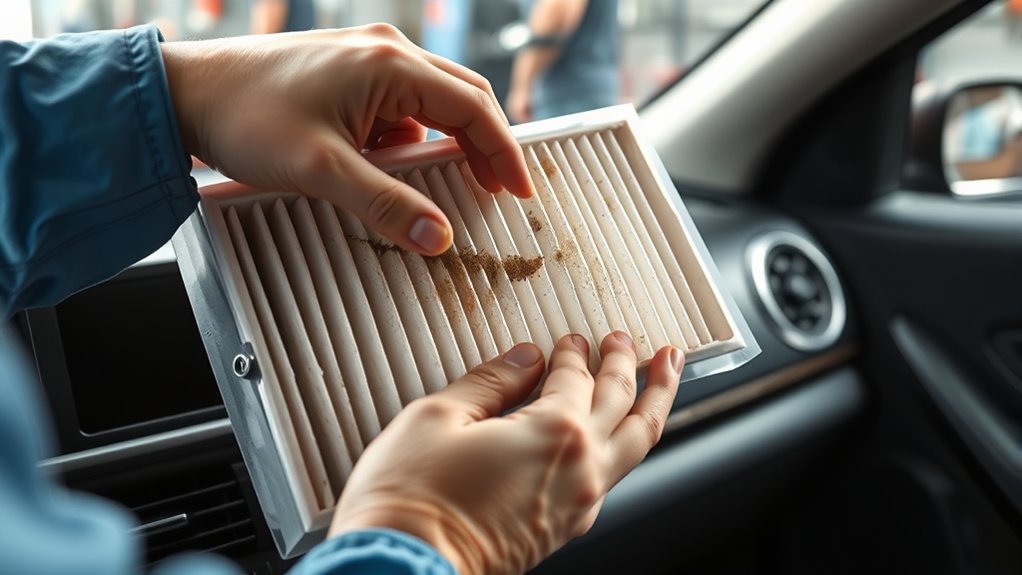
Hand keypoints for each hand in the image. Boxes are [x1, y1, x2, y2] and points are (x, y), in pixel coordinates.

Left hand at [160, 24, 534, 254]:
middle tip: (498, 190)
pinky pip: (397, 108)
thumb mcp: (322, 169)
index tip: (520, 190)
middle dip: (483, 146)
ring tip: (435, 188)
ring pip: (430, 103)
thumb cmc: (246, 116)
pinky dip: (405, 141)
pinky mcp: (346, 73)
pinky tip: (384, 168)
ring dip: (439, 146)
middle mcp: (385, 51)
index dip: (503, 152)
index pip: (473, 108)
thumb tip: (438, 238)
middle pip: (462, 98)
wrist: (186, 94)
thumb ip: (385, 204)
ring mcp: (365, 58)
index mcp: (390, 64)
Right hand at [329, 333, 683, 574]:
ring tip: (664, 375)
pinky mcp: (563, 530)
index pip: (578, 377)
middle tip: (628, 340)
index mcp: (554, 433)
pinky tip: (616, 435)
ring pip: (636, 444)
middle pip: (625, 404)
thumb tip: (523, 358)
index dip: (573, 352)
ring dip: (652, 402)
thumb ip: (491, 381)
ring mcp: (577, 505)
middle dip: (630, 365)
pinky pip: (613, 476)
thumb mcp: (439, 417)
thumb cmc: (412, 500)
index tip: (568, 339)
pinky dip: (626, 442)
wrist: (404, 570)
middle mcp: (580, 469)